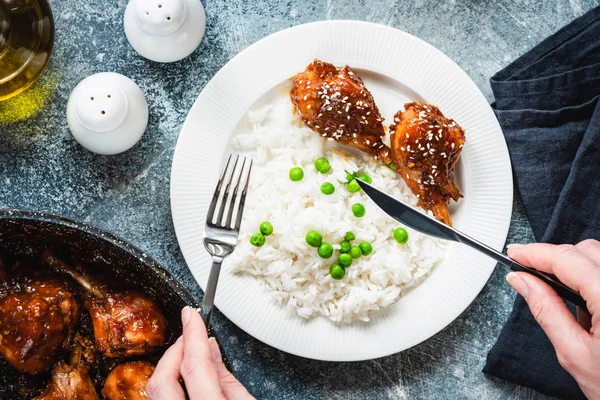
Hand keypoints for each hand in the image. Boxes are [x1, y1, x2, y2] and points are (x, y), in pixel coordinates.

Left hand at [146, 307, 253, 399]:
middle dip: (176, 351)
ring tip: (192, 354)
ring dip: (173, 366)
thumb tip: (210, 349)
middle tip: (192, 334)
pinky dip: (172, 381)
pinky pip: (163, 397)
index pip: (194, 365)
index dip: (193, 335)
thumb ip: (226, 377)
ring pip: (157, 389)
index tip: (192, 315)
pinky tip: (186, 376)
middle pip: (162, 378)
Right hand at [507, 240, 599, 398]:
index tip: (514, 254)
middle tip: (529, 274)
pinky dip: (594, 279)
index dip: (534, 253)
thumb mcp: (574, 352)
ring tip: (564, 299)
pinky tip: (589, 306)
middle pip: (585, 251)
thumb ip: (545, 308)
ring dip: (575, 267)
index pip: (566, 259)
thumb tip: (521, 280)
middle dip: (554, 257)